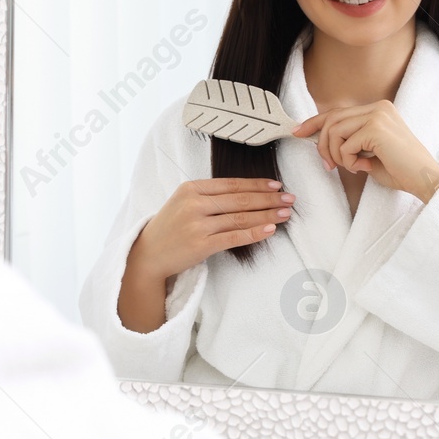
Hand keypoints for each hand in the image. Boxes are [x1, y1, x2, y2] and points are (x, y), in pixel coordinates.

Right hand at [117, 177, 295, 333]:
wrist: (149, 254)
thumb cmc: (170, 227)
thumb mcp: (184, 202)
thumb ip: (210, 195)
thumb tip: (248, 193)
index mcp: (191, 188)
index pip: (232, 184)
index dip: (257, 184)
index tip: (276, 186)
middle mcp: (194, 203)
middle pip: (240, 199)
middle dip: (268, 199)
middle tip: (289, 199)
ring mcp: (197, 225)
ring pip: (240, 217)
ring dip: (267, 215)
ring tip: (285, 214)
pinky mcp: (201, 245)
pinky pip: (234, 237)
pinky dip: (254, 232)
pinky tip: (270, 229)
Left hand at [292, 102, 438, 203]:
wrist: (425, 179)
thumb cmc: (400, 170)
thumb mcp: (368, 152)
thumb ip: (349, 142)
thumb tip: (322, 142)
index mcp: (377, 109)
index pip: (337, 111)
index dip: (314, 122)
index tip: (298, 131)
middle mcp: (378, 107)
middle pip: (331, 119)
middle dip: (321, 144)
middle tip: (328, 165)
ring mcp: (377, 115)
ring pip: (334, 131)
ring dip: (336, 154)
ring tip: (352, 167)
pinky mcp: (376, 128)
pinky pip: (345, 145)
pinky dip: (348, 160)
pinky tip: (364, 167)